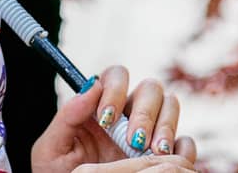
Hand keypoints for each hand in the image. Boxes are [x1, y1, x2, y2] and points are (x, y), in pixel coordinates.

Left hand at [31, 65, 198, 172]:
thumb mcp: (52, 151)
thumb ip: (66, 117)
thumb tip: (91, 86)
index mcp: (99, 107)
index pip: (116, 77)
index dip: (115, 90)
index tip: (106, 118)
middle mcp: (127, 115)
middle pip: (149, 88)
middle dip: (144, 112)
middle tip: (133, 140)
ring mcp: (149, 134)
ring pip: (171, 105)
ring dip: (165, 125)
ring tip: (153, 152)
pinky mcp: (165, 157)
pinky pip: (185, 142)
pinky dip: (181, 149)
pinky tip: (165, 161)